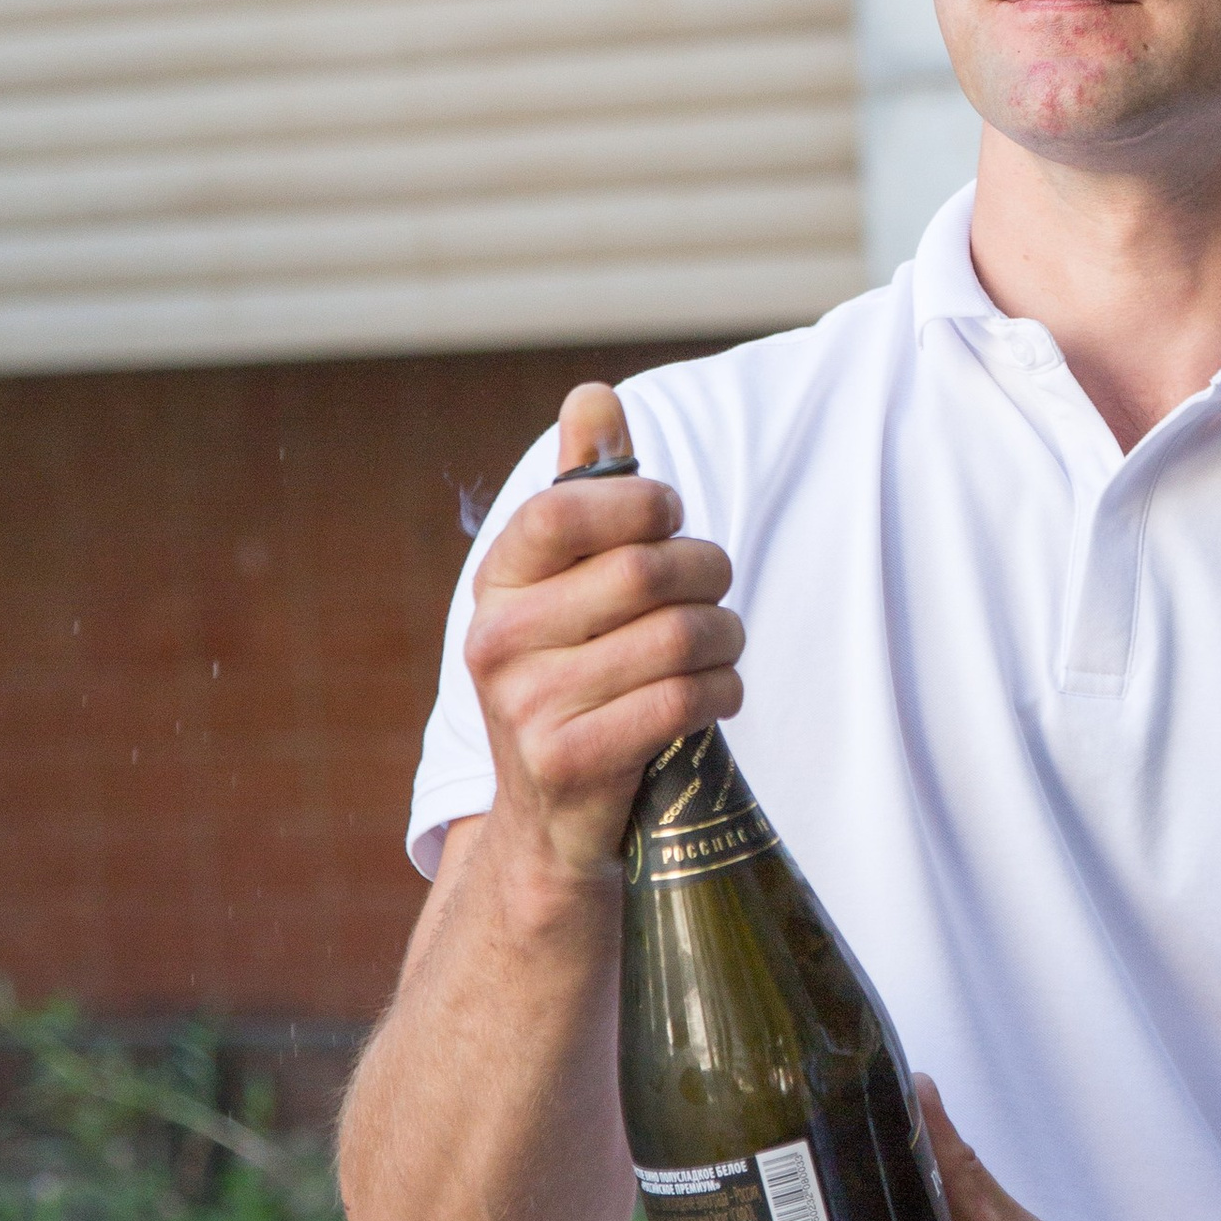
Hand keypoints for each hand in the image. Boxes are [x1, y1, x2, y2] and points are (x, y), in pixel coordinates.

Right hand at [464, 381, 743, 887]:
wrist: (551, 825)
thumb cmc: (578, 678)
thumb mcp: (568, 586)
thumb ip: (584, 489)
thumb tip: (592, 395)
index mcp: (496, 585)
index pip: (563, 507)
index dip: (641, 503)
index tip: (670, 519)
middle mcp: (495, 643)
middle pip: (642, 570)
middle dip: (706, 572)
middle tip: (716, 591)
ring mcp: (527, 708)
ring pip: (675, 636)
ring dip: (725, 637)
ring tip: (720, 646)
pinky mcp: (571, 763)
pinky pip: (682, 699)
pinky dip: (722, 691)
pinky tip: (715, 695)